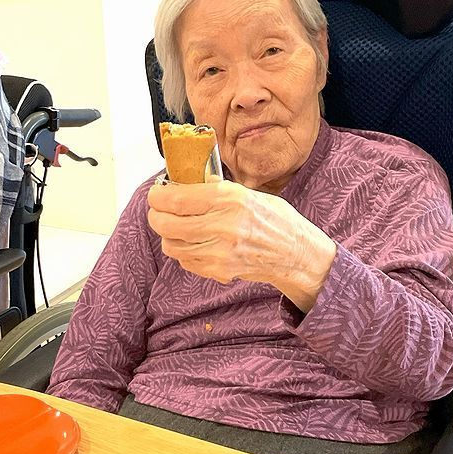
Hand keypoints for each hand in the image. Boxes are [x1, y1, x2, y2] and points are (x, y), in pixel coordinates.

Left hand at [147, 180, 336, 311]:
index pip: (176, 198)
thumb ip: (217, 190)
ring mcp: (220, 251)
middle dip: (156, 216)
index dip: (158, 196)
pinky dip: (182, 251)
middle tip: (158, 211)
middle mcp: (223, 225)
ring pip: (171, 244)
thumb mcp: (249, 193)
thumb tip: (186, 183)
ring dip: (167, 235)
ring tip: (176, 227)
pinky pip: (185, 260)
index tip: (156, 194)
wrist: (296, 253)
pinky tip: (193, 242)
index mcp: (230, 199)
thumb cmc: (277, 220)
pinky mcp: (219, 270)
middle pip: (166, 223)